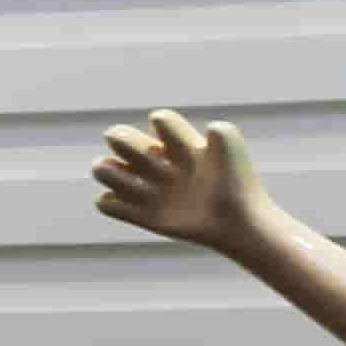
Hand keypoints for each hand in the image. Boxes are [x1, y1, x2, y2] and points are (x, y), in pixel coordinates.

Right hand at [93, 108, 268, 250]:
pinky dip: (109, 203)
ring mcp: (151, 189)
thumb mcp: (234, 157)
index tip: (180, 144)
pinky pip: (108, 204)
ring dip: (107, 172)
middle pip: (123, 139)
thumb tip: (211, 128)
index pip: (161, 121)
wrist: (239, 224)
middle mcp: (160, 163)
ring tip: (132, 184)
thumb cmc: (239, 186)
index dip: (164, 124)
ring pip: (107, 170)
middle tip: (142, 157)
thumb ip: (225, 135)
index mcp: (180, 145)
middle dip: (122, 140)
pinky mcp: (145, 216)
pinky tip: (128, 206)